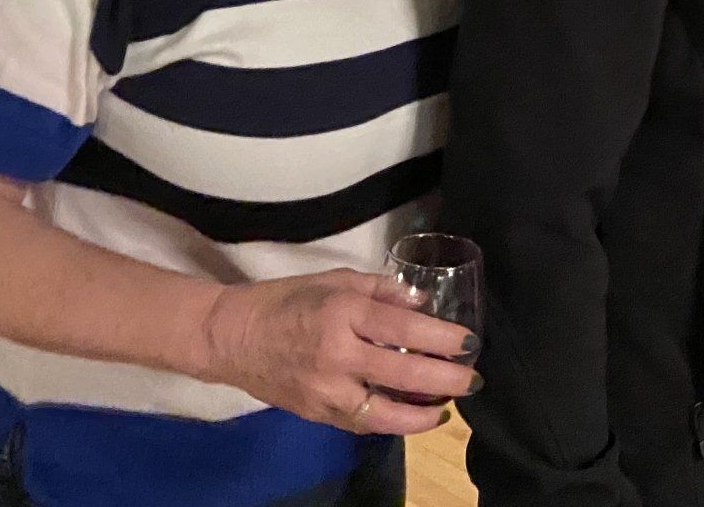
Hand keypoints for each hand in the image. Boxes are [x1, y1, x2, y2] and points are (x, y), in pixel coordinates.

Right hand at [199, 269, 481, 435]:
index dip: (441, 337)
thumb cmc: (286, 299)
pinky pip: (362, 423)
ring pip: (384, 412)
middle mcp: (337, 354)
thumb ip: (381, 290)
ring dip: (422, 413)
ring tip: (447, 408)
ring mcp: (325, 390)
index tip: (470, 342)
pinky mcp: (316, 413)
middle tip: (472, 380)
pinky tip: (414, 416)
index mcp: (342, 313)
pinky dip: (391, 422)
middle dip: (444, 379)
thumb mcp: (334, 280)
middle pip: (401, 371)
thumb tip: (422, 301)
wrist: (230, 337)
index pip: (403, 326)